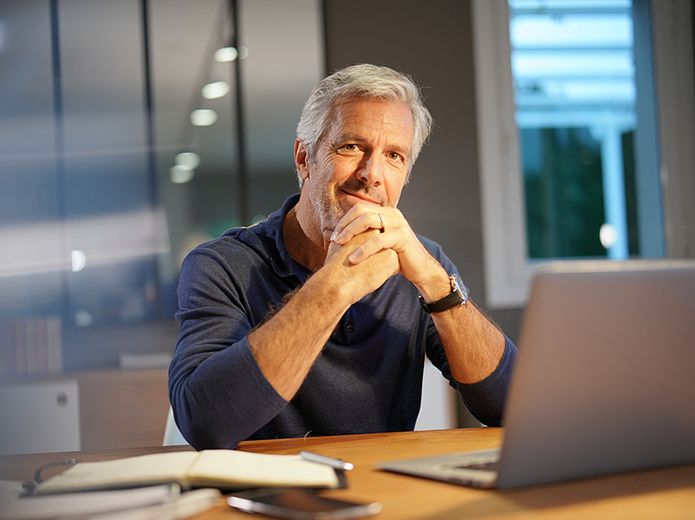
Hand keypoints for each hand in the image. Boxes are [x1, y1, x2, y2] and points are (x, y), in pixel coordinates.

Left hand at [330, 204, 446, 296]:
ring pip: (367, 221)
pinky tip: (353, 259)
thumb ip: (365, 237)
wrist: (419, 269)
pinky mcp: (402, 236)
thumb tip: (340, 237)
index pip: (359, 208)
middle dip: (345, 225)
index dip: (344, 220)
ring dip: (350, 232)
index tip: (334, 235)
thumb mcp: (379, 244)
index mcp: (386, 213)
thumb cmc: (396, 258)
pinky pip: (378, 240)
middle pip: (361, 211)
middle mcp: (392, 214)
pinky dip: (363, 250)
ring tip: (339, 245)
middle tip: (334, 240)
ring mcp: (398, 223)